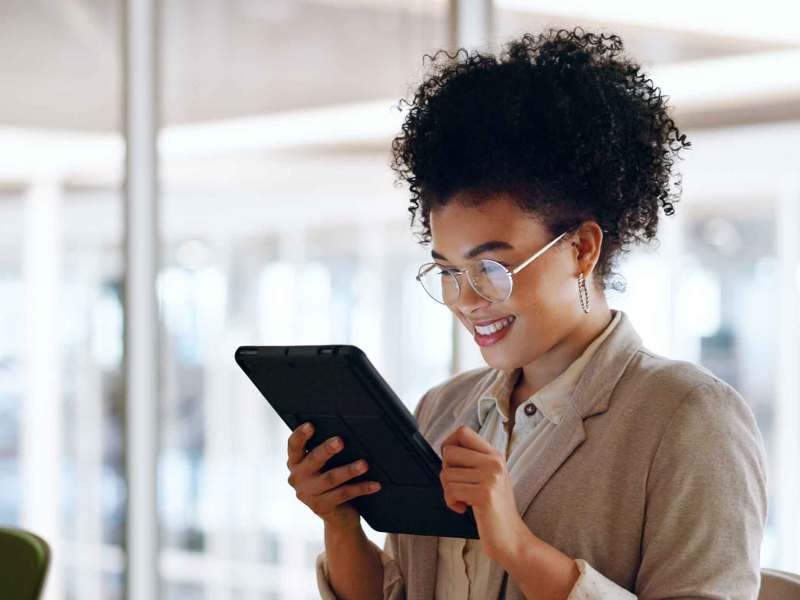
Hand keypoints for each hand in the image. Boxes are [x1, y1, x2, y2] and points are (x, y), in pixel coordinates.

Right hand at [286, 422, 381, 530]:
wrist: (337, 515)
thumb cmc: (331, 479)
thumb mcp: (324, 465)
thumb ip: (326, 451)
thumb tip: (346, 435)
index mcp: (295, 462)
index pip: (294, 446)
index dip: (300, 435)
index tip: (311, 425)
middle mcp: (297, 478)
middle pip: (313, 460)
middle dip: (327, 450)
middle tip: (340, 441)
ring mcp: (308, 494)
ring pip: (330, 478)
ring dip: (349, 470)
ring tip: (364, 464)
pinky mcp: (321, 507)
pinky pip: (344, 494)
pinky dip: (361, 488)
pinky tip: (374, 484)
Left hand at [439, 425, 526, 561]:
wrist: (511, 538)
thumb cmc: (494, 510)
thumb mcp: (488, 478)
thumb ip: (473, 462)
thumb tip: (446, 450)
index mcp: (494, 455)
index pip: (463, 432)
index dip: (448, 444)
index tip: (450, 463)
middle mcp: (494, 461)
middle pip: (449, 452)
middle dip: (446, 472)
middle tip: (458, 487)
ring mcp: (490, 476)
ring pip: (446, 474)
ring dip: (448, 491)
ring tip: (463, 500)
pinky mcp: (484, 494)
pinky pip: (450, 490)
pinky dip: (450, 502)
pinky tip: (463, 508)